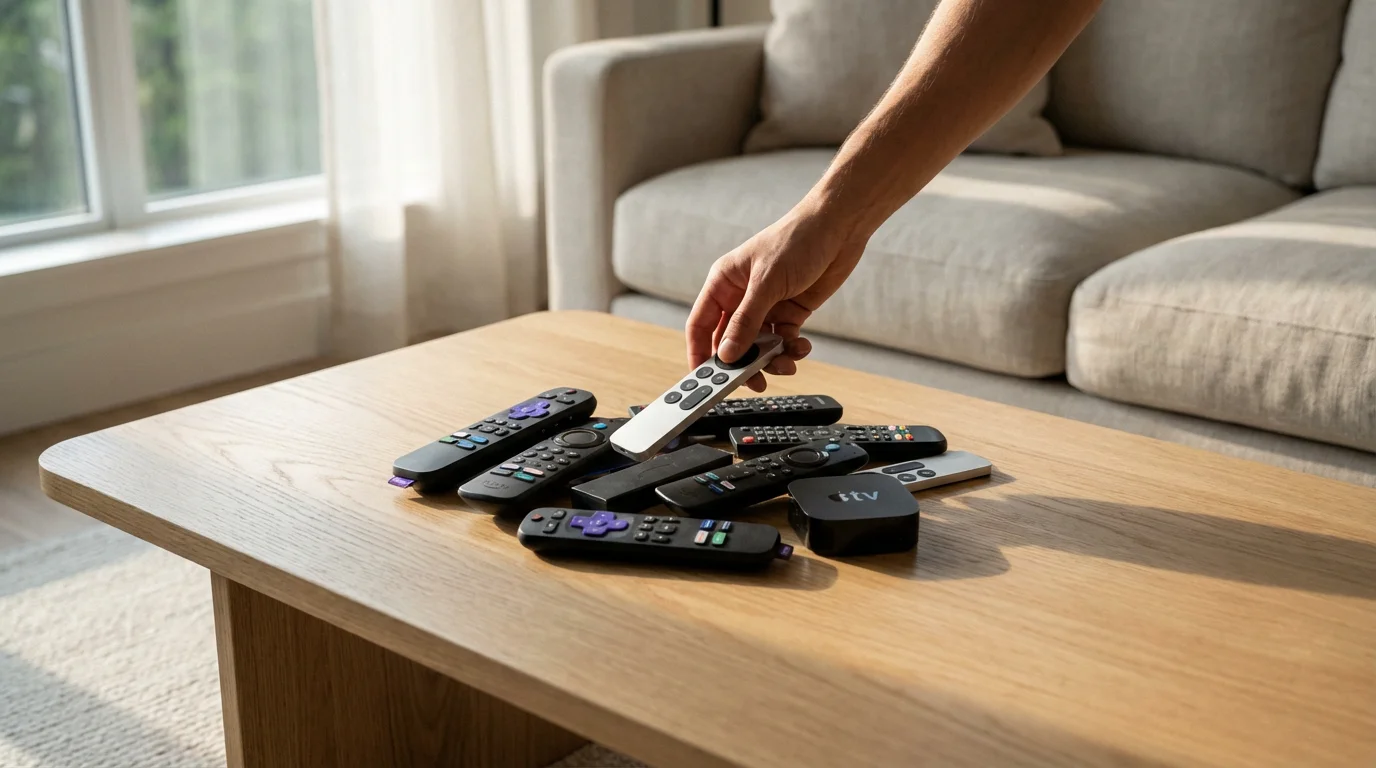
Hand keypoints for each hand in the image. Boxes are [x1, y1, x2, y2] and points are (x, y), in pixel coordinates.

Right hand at [685, 200, 866, 391]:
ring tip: (787, 364)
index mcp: (724, 283)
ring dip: (771, 360)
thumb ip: (746, 321)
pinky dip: (791, 349)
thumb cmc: (797, 240)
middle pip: (731, 342)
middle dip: (742, 363)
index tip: (704, 379)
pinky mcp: (790, 312)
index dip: (699, 353)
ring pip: (759, 346)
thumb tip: (727, 354)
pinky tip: (801, 347)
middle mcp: (742, 296)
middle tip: (753, 382)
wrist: (839, 227)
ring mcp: (767, 306)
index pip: (701, 325)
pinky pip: (784, 341)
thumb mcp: (767, 282)